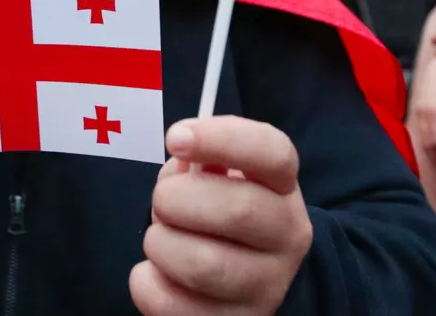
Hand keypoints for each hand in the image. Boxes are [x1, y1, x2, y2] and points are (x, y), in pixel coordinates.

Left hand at [130, 116, 310, 315]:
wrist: (240, 276)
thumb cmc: (217, 212)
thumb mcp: (216, 176)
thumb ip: (199, 160)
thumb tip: (182, 161)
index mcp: (283, 187)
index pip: (271, 152)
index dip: (221, 139)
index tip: (175, 137)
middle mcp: (288, 236)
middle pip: (237, 210)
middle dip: (176, 200)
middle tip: (161, 201)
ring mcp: (267, 286)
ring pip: (204, 264)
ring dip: (160, 243)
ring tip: (159, 239)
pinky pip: (174, 304)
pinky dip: (147, 283)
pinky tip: (155, 272)